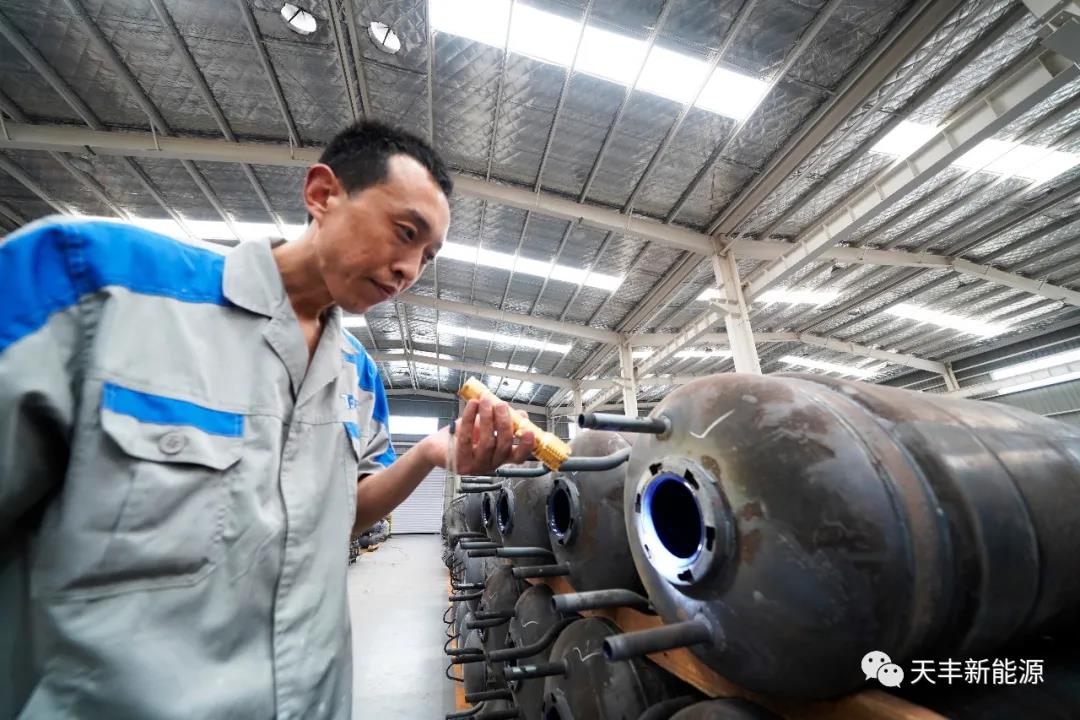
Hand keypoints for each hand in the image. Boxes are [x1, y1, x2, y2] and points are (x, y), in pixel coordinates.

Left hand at [419, 397, 535, 473]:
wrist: (437, 446)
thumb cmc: (464, 436)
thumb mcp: (486, 427)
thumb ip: (502, 421)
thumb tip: (520, 414)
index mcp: (500, 457)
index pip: (518, 457)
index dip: (526, 446)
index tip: (529, 430)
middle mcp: (490, 464)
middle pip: (503, 446)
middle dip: (504, 423)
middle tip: (501, 405)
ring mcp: (476, 466)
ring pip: (487, 443)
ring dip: (487, 418)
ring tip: (485, 400)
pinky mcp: (460, 463)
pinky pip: (467, 439)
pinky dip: (470, 418)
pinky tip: (472, 405)